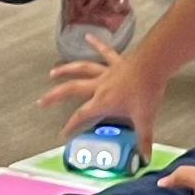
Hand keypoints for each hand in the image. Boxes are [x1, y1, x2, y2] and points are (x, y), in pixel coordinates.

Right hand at [38, 45, 159, 138]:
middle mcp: (99, 86)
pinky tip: (87, 37)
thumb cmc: (146, 90)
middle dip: (54, 96)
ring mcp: (106, 72)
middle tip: (41, 101)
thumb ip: (144, 139)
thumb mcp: (144, 118)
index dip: (71, 125)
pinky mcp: (116, 61)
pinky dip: (95, 44)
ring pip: (81, 69)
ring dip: (66, 70)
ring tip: (53, 72)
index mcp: (102, 101)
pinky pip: (103, 52)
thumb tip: (146, 158)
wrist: (153, 65)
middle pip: (71, 90)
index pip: (81, 115)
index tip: (63, 133)